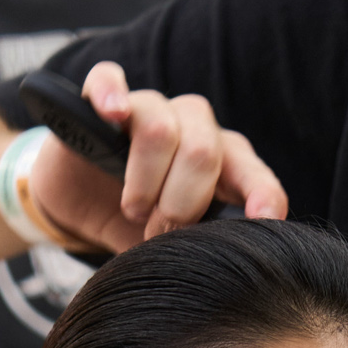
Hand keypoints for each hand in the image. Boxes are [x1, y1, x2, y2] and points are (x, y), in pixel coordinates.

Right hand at [28, 61, 287, 252]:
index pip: (254, 172)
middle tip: (158, 234)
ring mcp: (150, 108)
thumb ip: (205, 249)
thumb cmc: (141, 225)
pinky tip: (113, 115)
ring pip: (160, 130)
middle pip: (203, 152)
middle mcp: (194, 127)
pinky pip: (108, 80)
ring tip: (133, 210)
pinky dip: (110, 95)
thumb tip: (227, 266)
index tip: (262, 219)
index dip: (262, 193)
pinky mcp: (101, 102)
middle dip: (180, 205)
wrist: (85, 209)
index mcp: (224, 163)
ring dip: (144, 182)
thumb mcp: (177, 247)